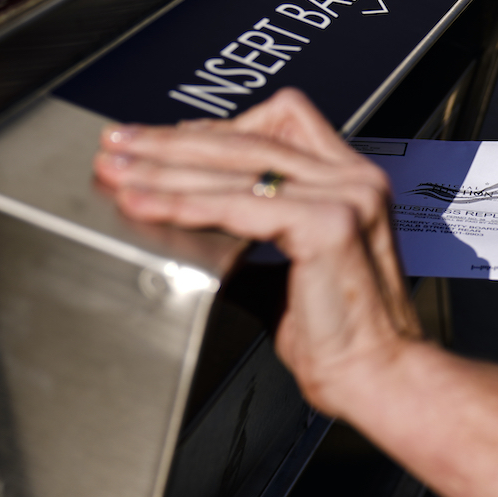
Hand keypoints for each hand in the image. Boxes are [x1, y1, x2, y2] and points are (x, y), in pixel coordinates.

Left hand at [93, 88, 420, 415]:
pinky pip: (239, 205)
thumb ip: (248, 241)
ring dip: (167, 169)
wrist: (379, 376)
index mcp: (351, 181)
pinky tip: (148, 208)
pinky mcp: (329, 224)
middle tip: (121, 146)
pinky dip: (186, 204)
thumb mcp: (288, 273)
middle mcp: (353, 179)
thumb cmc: (344, 338)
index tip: (163, 139)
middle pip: (249, 135)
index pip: (280, 120)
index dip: (217, 126)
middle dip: (173, 140)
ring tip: (118, 176)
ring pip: (238, 165)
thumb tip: (196, 230)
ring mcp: (345, 196)